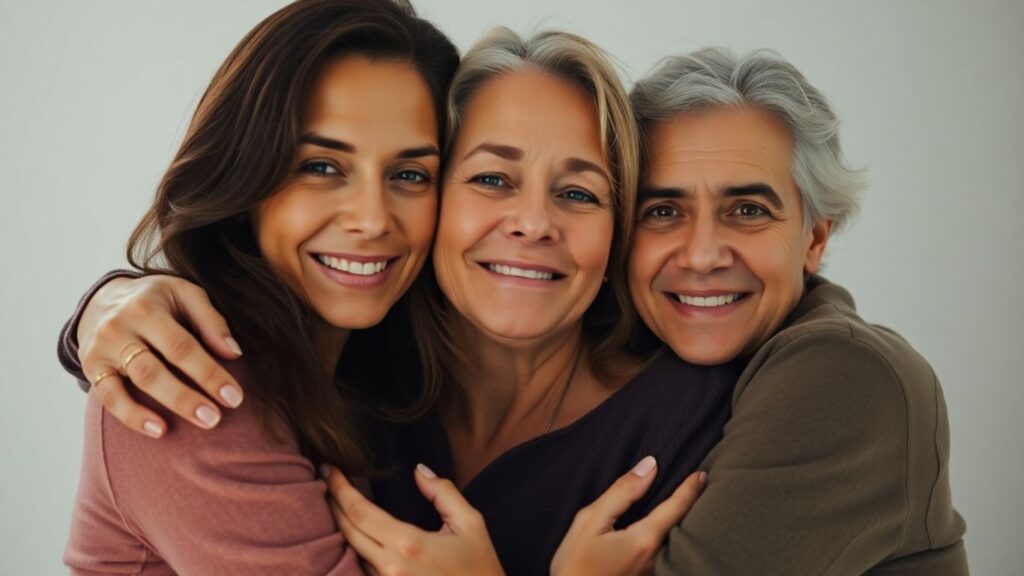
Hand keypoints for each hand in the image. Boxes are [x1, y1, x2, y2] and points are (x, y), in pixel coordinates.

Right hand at [78, 274, 243, 436]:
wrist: (103, 299)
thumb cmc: (156, 300)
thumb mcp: (184, 294)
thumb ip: (210, 320)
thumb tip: (233, 353)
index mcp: (146, 308)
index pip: (181, 346)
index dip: (209, 373)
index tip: (234, 396)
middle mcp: (120, 328)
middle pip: (155, 369)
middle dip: (188, 397)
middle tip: (215, 418)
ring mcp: (103, 349)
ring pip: (136, 383)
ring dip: (170, 405)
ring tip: (200, 423)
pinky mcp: (91, 368)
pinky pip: (109, 397)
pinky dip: (133, 416)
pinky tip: (159, 430)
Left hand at [324, 464, 504, 575]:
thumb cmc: (480, 570)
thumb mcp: (471, 524)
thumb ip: (444, 493)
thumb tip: (419, 470)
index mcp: (409, 545)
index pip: (360, 512)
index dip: (340, 489)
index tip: (329, 470)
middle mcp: (391, 569)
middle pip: (347, 531)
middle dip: (332, 503)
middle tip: (324, 481)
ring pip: (352, 553)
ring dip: (342, 528)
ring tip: (336, 505)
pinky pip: (363, 572)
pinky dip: (356, 551)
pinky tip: (355, 535)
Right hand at [551, 456, 705, 575]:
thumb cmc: (574, 565)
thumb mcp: (590, 521)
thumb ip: (621, 492)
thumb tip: (650, 465)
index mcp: (645, 540)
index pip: (677, 507)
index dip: (691, 488)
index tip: (702, 474)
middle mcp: (656, 558)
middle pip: (682, 525)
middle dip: (692, 504)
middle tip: (702, 484)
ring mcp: (652, 572)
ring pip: (674, 540)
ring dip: (681, 521)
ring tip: (685, 503)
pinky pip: (664, 552)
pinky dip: (669, 535)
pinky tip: (663, 529)